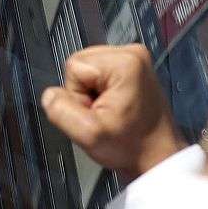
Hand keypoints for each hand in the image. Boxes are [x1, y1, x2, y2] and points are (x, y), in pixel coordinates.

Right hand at [39, 44, 185, 184]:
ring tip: (110, 110)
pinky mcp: (134, 67)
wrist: (158, 155)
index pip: (73, 68)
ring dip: (91, 92)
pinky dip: (100, 90)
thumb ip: (60, 111)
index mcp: (124, 63)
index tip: (98, 113)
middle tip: (103, 114)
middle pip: (79, 64)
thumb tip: (49, 95)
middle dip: (83, 92)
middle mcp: (132, 53)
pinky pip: (98, 73)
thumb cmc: (131, 147)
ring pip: (87, 70)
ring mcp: (135, 59)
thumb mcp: (88, 135)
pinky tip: (114, 106)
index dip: (77, 95)